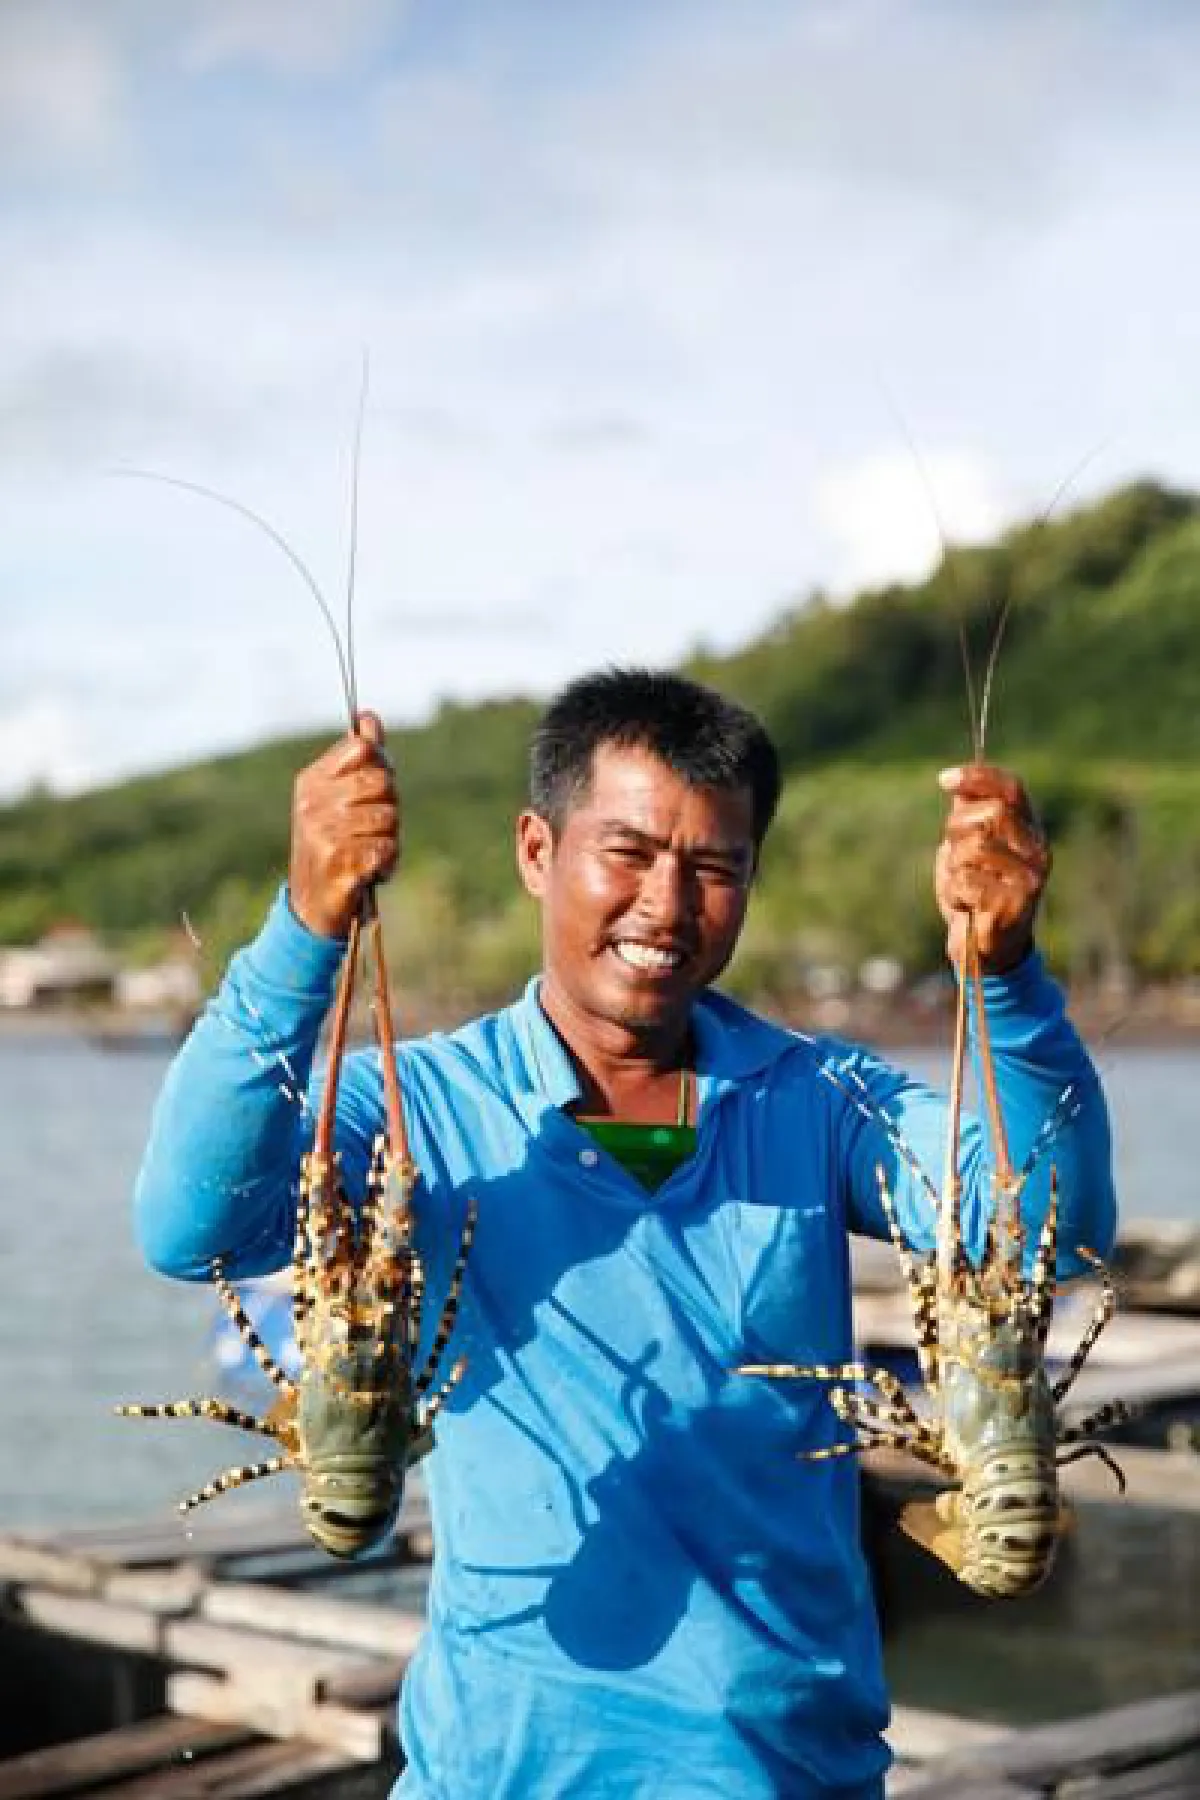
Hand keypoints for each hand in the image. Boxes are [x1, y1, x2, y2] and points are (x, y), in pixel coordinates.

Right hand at [288, 711, 399, 938]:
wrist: (312, 905)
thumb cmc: (333, 844)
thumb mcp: (338, 798)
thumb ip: (358, 758)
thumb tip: (368, 717)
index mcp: (312, 781)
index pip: (363, 749)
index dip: (381, 766)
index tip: (375, 788)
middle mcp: (312, 803)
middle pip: (382, 782)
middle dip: (390, 807)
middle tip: (373, 828)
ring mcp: (323, 833)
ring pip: (389, 818)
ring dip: (390, 840)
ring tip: (369, 851)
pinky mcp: (339, 863)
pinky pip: (387, 849)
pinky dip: (388, 863)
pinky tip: (371, 870)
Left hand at [934, 763, 1049, 973]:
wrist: (986, 949)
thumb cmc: (976, 894)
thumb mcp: (968, 850)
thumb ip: (968, 818)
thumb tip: (958, 784)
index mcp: (1029, 831)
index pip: (1012, 789)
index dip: (979, 777)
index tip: (944, 779)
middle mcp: (1037, 850)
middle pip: (991, 813)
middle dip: (957, 829)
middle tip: (953, 853)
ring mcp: (1030, 878)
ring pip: (974, 848)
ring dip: (953, 867)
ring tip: (962, 887)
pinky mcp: (1014, 905)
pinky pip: (966, 881)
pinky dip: (953, 893)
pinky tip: (965, 907)